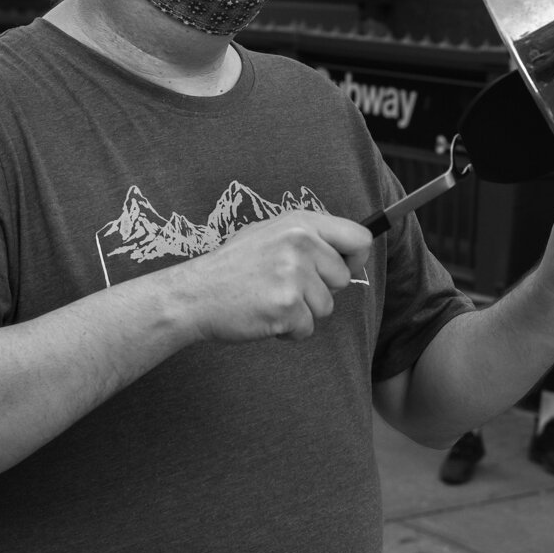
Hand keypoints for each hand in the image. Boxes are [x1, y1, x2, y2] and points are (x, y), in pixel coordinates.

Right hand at [175, 210, 374, 344]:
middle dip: (320, 290)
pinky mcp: (287, 306)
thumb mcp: (269, 234)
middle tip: (286, 287)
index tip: (343, 268)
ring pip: (326, 307)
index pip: (358, 238)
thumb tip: (347, 251)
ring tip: (271, 300)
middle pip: (343, 279)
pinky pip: (307, 328)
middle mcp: (301, 244)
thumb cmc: (232, 267)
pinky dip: (288, 330)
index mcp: (300, 222)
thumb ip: (307, 238)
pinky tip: (264, 315)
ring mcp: (294, 275)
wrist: (195, 294)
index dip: (356, 258)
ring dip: (302, 312)